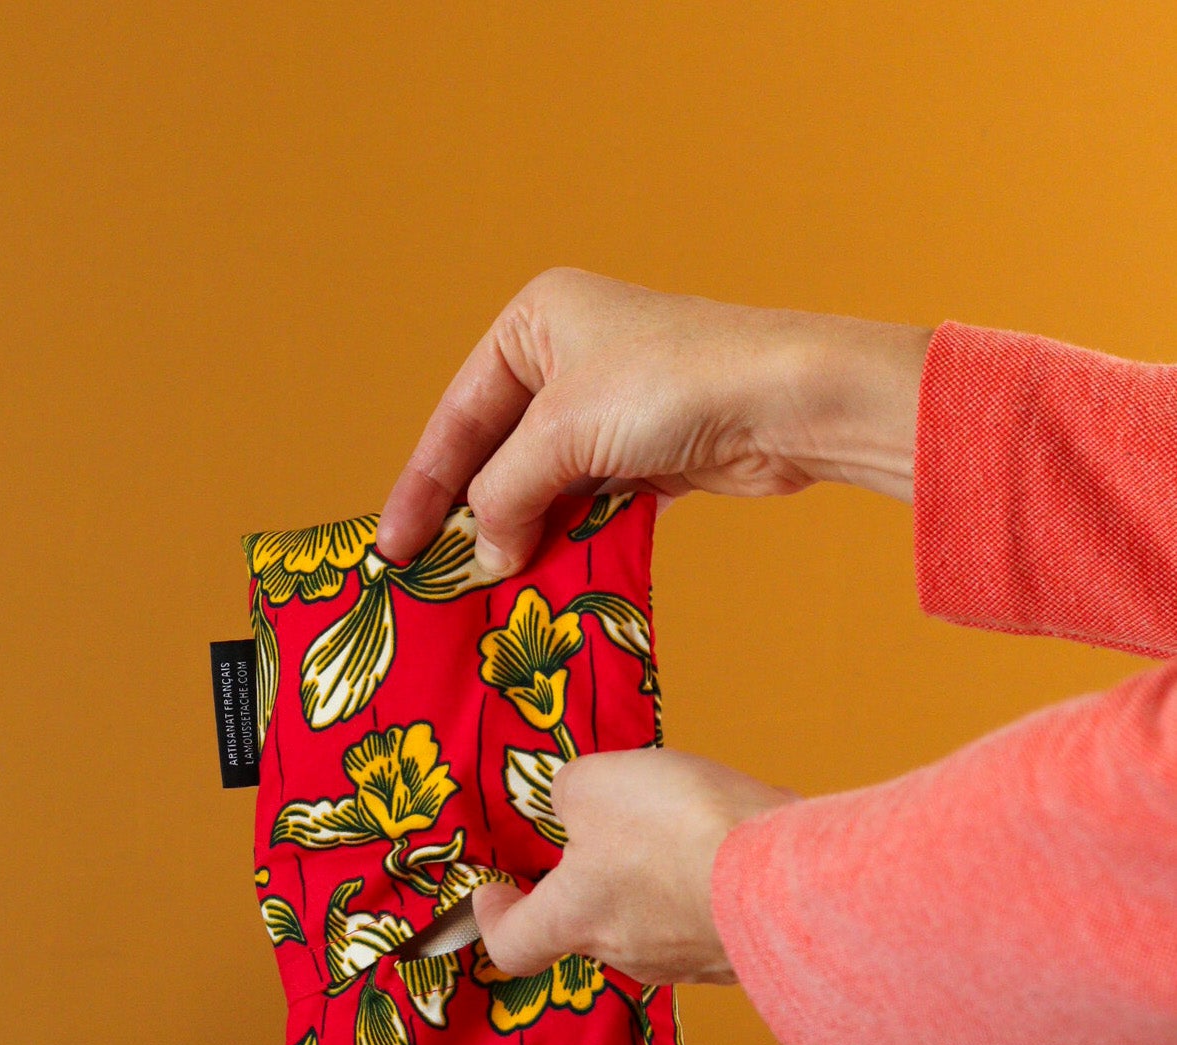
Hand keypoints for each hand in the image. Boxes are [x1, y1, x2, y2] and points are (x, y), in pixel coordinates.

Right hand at [376, 270, 930, 578]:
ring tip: (487, 586)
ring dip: (520, 534)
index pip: (458, 416)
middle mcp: (569, 356)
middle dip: (472, 515)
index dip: (421, 487)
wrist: (785, 402)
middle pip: (497, 452)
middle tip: (434, 577)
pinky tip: (544, 574)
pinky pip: (587, 504)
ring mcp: (611, 407)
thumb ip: (505, 495)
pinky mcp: (649, 453)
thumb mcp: (560, 435)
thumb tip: (484, 555)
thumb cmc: (670, 385)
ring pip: (543, 484)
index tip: (394, 547)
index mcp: (534, 323)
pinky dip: (567, 538)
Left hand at [473, 748, 793, 986]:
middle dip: (590, 881)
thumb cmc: (677, 834)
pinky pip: (707, 917)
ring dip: (656, 878)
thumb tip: (573, 802)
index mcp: (573, 920)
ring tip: (681, 824)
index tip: (493, 894)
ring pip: (652, 919)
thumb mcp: (596, 783)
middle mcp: (625, 953)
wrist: (789, 880)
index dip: (494, 918)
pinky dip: (707, 885)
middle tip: (606, 830)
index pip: (512, 944)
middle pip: (588, 924)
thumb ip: (571, 793)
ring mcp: (687, 961)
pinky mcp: (739, 955)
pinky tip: (728, 844)